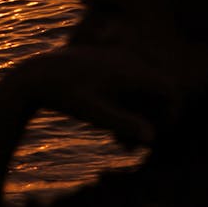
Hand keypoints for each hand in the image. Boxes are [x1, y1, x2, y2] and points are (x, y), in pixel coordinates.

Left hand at [3, 45, 180, 148]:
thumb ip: (124, 123)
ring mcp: (117, 59)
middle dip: (151, 120)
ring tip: (119, 144)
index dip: (172, 112)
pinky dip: (126, 106)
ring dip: (138, 116)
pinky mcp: (107, 64)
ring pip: (142, 90)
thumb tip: (152, 139)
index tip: (159, 135)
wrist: (36, 75)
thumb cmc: (64, 95)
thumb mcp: (93, 113)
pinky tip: (109, 130)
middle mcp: (128, 60)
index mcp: (130, 70)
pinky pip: (128, 85)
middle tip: (134, 147)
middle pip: (157, 91)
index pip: (169, 88)